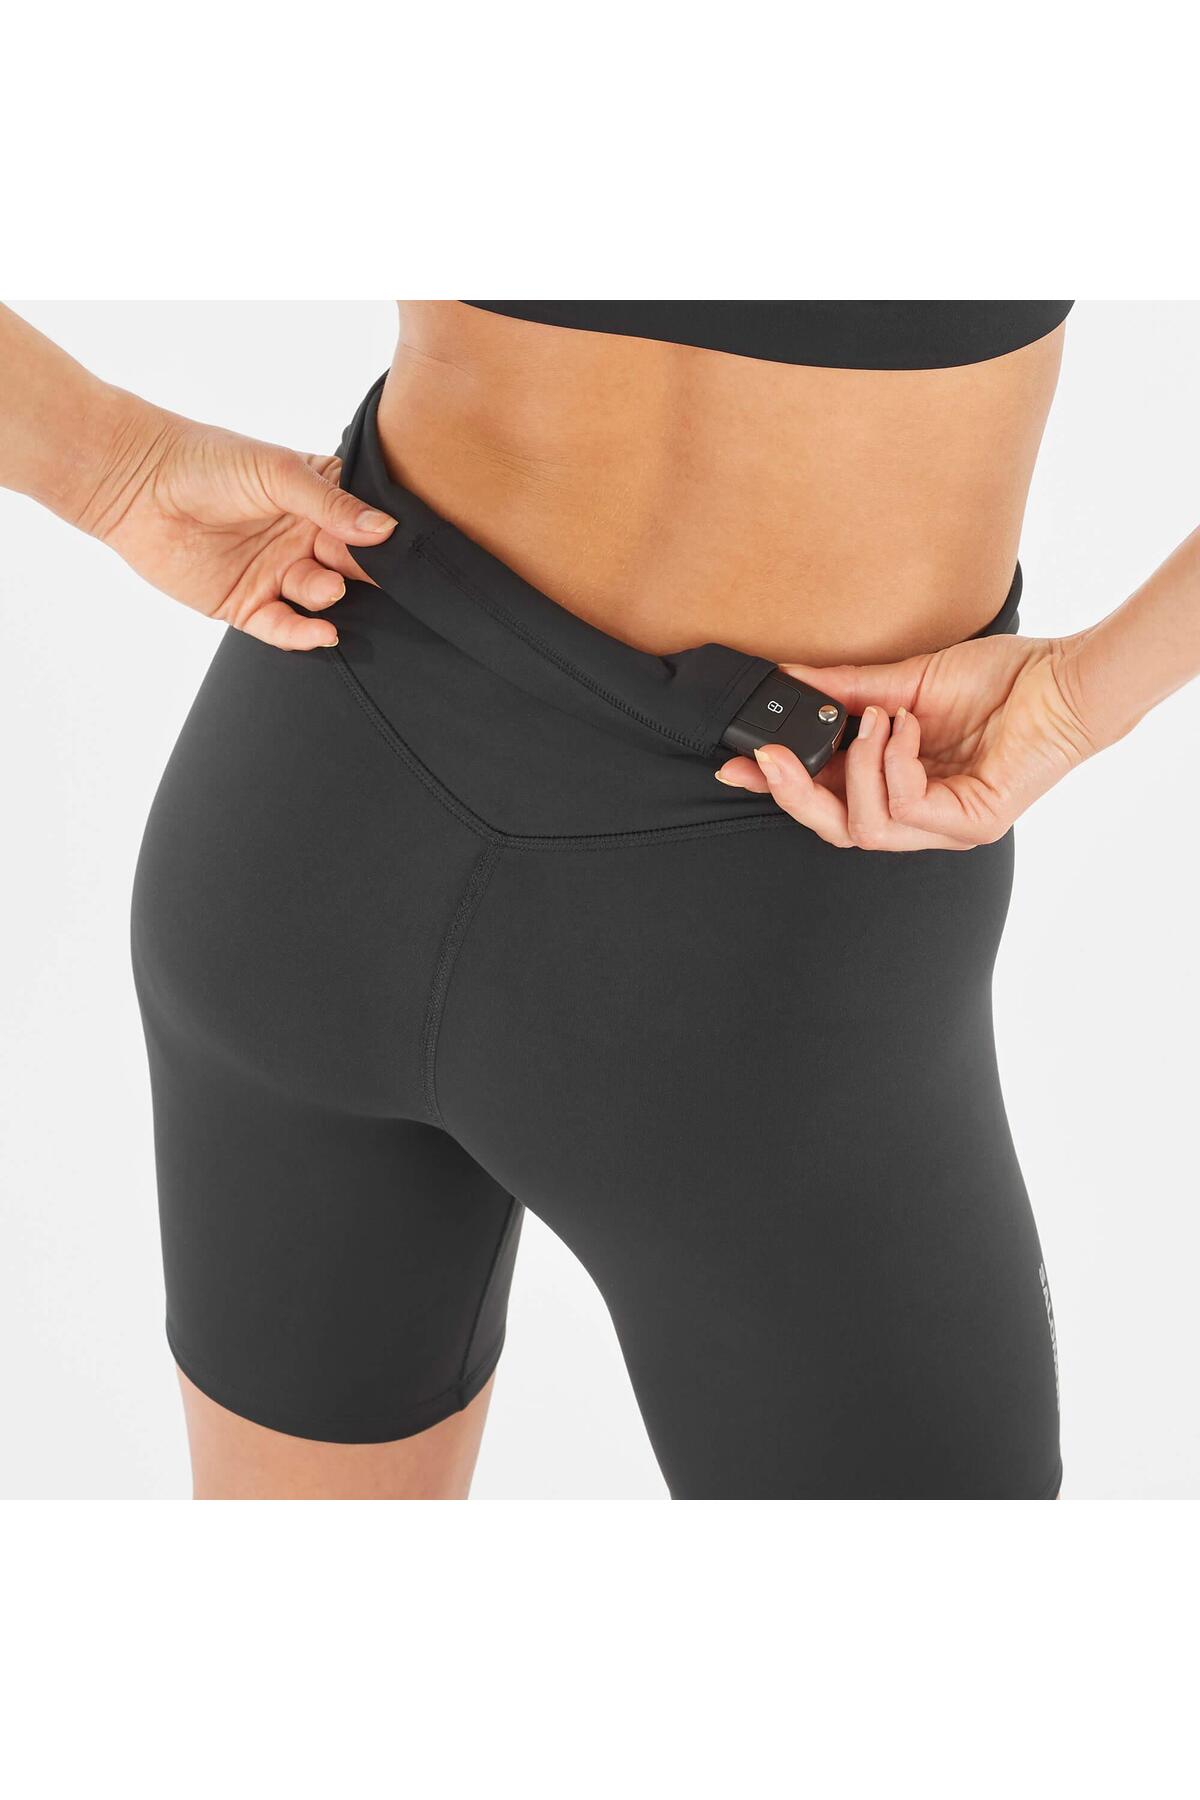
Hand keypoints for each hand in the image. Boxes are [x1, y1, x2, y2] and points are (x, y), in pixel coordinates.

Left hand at [82, 395, 395, 650]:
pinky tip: (321, 633)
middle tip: (372, 576)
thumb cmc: (206, 462)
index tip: (404, 550)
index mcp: (319, 500)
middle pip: (352, 568)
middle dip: (367, 576)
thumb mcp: (279, 473)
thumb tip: (386, 529)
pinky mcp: (247, 605)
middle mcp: (303, 539)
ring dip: (329, 596)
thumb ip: (332, 504)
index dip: (386, 540)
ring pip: (320, 598)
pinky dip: (304, 635)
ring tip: (326, 586)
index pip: (367, 526)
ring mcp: (276, 573)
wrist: (136, 484)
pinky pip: (284, 628)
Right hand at [715, 632, 1100, 850]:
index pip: (825, 799)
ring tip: (878, 718)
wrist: (1063, 679)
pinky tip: (909, 725)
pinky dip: (895, 761)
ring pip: (865, 827)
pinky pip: (905, 806)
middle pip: (835, 831)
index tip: (735, 764)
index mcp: (895, 783)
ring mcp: (945, 826)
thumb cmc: (1000, 683)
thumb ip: (846, 691)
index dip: (777, 789)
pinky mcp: (971, 824)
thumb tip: (788, 679)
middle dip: (794, 794)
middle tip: (769, 758)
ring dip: (858, 767)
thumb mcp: (904, 683)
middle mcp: (918, 814)